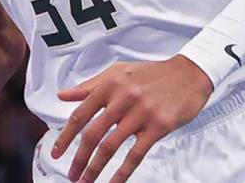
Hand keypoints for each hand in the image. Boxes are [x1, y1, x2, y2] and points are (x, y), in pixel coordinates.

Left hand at [51, 56, 213, 181]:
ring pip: (111, 146)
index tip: (56, 152)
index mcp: (109, 85)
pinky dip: (122, 172)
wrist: (188, 74)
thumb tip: (62, 96)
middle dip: (78, 158)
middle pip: (92, 134)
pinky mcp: (158, 126)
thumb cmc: (151, 74)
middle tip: (71, 175)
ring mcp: (140, 113)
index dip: (65, 136)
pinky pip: (136, 154)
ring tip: (85, 181)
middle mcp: (122, 98)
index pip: (81, 115)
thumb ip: (89, 86)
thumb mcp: (117, 73)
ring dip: (95, 168)